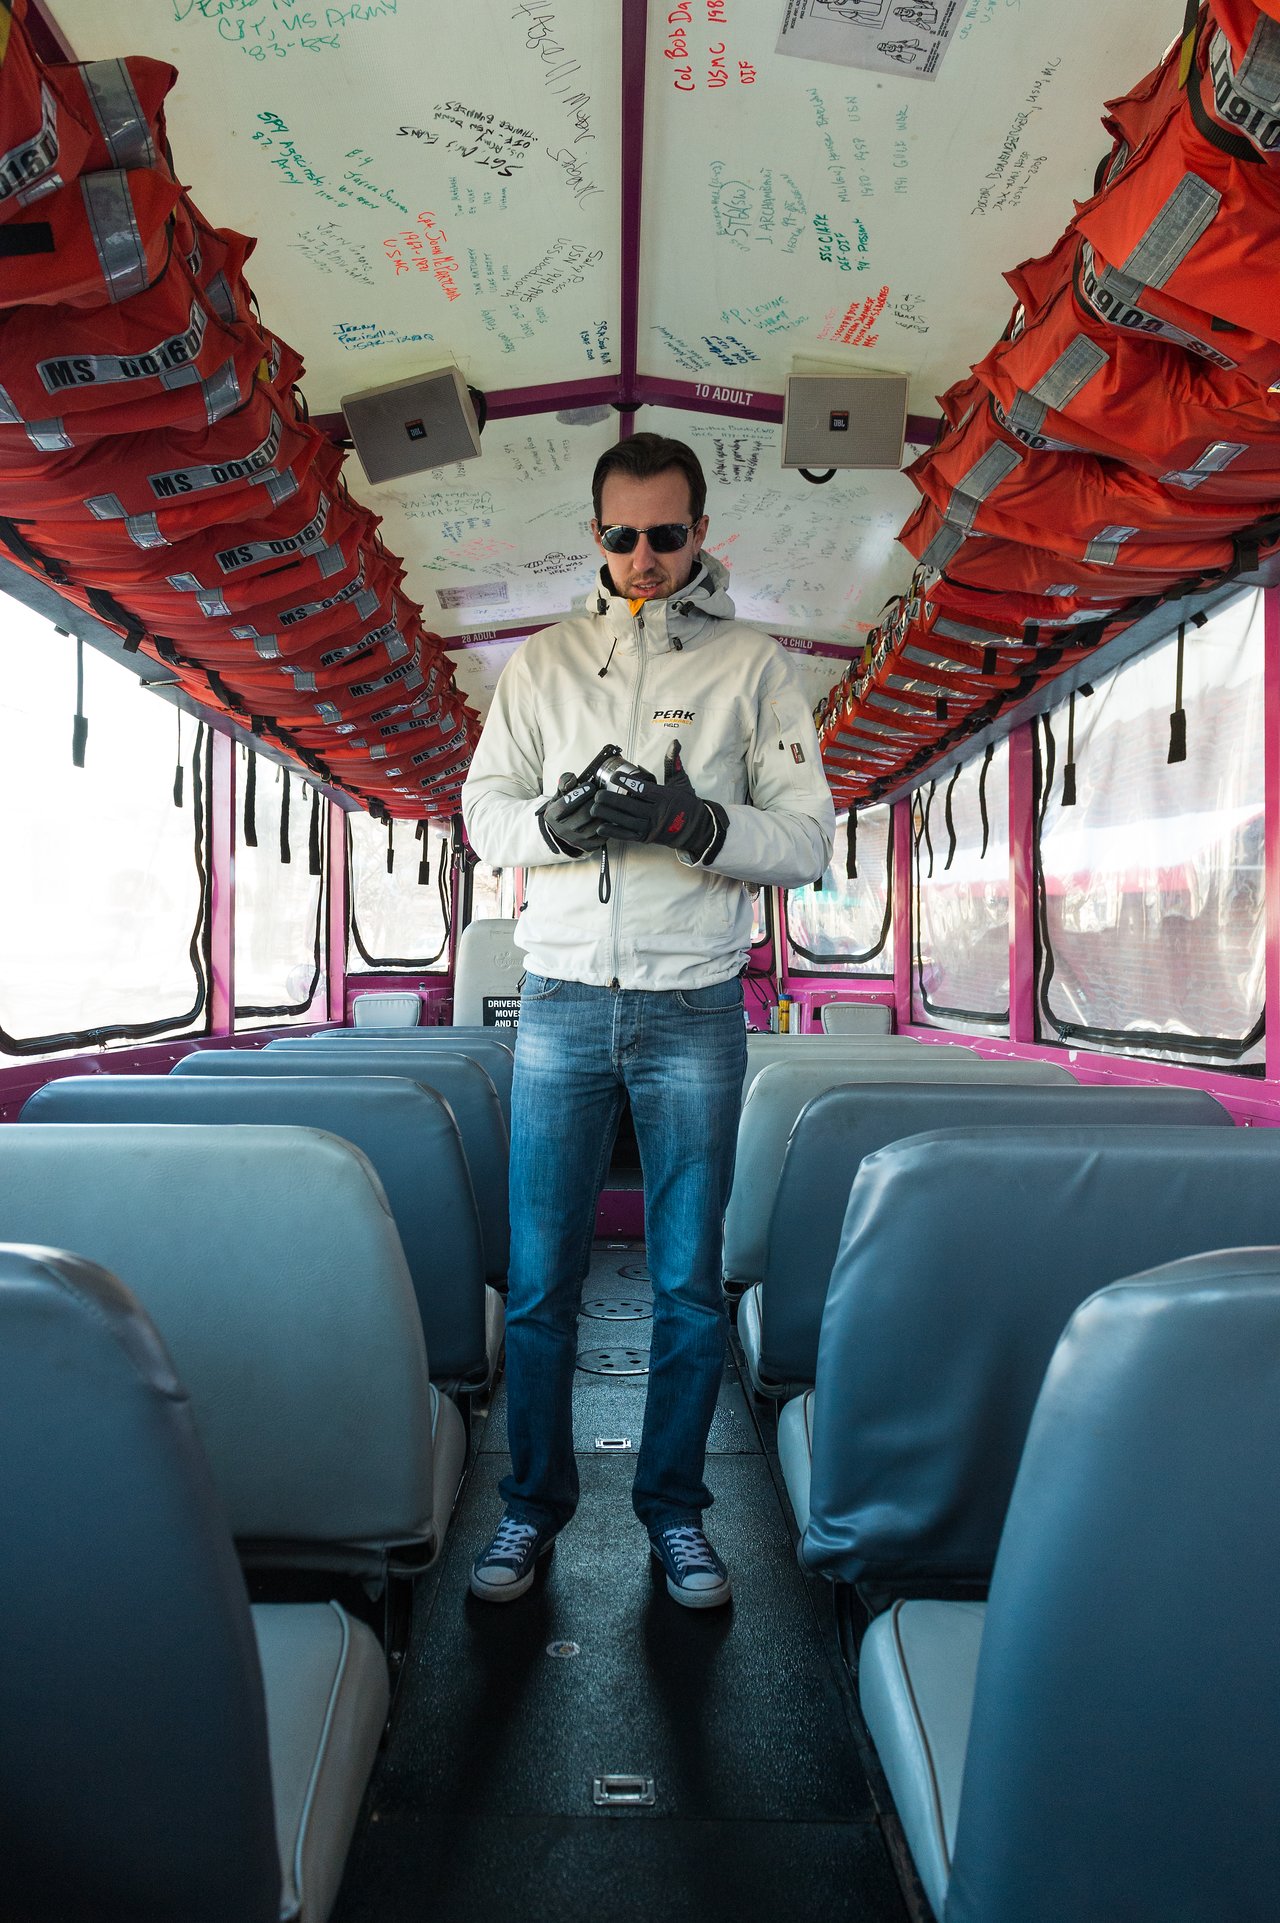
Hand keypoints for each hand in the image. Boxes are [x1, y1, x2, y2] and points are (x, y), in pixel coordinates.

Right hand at [538, 766, 610, 855]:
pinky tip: (608, 816)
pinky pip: (603, 835)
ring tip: (606, 804)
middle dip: (595, 801)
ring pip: (596, 825)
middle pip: (584, 814)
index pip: (566, 804)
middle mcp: (562, 831)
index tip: (590, 786)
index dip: (580, 793)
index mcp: (552, 816)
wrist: (561, 831)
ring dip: (604, 813)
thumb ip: (564, 783)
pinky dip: (608, 825)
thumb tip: (572, 778)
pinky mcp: (587, 847)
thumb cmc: (564, 808)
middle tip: (601, 794)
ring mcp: (575, 841)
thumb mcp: (559, 794)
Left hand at [588, 740, 724, 861]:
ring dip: (608, 815)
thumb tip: (674, 744)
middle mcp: (657, 813)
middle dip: (611, 800)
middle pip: (630, 806)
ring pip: (626, 821)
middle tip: (598, 794)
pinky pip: (628, 836)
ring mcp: (651, 827)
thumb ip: (673, 763)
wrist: (697, 829)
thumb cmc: (687, 804)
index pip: (643, 789)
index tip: (614, 776)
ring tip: (594, 809)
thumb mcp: (681, 782)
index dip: (627, 783)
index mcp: (664, 797)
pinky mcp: (646, 838)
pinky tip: (600, 828)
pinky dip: (614, 832)